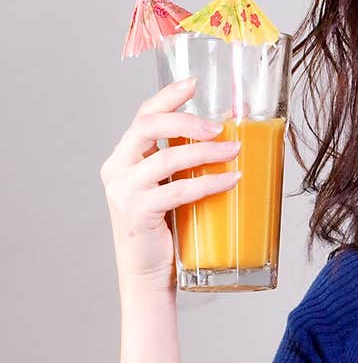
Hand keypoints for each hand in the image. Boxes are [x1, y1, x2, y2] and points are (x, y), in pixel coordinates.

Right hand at [99, 76, 241, 293]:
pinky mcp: (137, 212)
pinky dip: (208, 183)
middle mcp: (117, 169)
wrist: (147, 279)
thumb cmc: (164, 236)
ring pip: (167, 158)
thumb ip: (180, 169)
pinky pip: (178, 190)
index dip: (168, 96)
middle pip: (148, 126)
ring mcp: (124, 191)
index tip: (195, 82)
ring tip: (234, 152)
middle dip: (186, 119)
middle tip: (220, 124)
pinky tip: (230, 180)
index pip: (142, 116)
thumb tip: (226, 144)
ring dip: (206, 152)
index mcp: (122, 159)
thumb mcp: (168, 192)